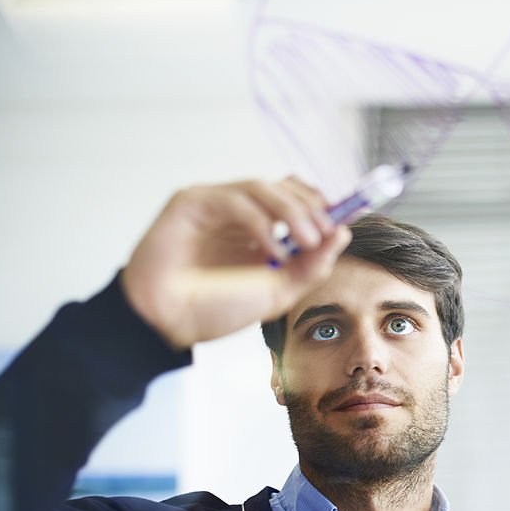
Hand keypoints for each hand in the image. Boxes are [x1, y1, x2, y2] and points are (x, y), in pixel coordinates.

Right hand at [121, 177, 350, 349]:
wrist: (167, 323)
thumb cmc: (215, 308)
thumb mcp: (278, 291)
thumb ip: (311, 266)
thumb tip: (342, 233)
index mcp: (260, 231)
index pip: (297, 199)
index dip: (322, 206)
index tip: (341, 224)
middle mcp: (239, 214)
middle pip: (284, 187)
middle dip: (311, 208)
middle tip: (324, 234)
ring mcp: (215, 205)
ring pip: (261, 187)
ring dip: (292, 210)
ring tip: (307, 239)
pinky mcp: (192, 202)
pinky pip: (234, 198)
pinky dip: (260, 220)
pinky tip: (272, 247)